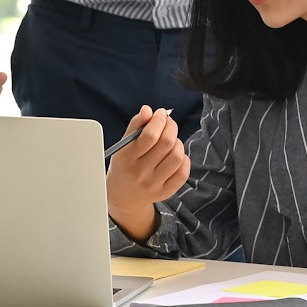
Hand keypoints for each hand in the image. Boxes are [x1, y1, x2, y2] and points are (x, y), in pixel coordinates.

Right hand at [105, 106, 189, 240]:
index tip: (161, 114)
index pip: (149, 136)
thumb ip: (135, 125)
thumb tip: (148, 110)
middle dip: (171, 127)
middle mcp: (140, 173)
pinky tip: (175, 155)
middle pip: (166, 143)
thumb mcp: (123, 145)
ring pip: (177, 157)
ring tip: (171, 140)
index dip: (159, 120)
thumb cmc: (125, 165)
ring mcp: (154, 184)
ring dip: (178, 142)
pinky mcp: (165, 192)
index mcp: (126, 158)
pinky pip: (183, 172)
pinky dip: (184, 159)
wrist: (123, 197)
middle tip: (168, 122)